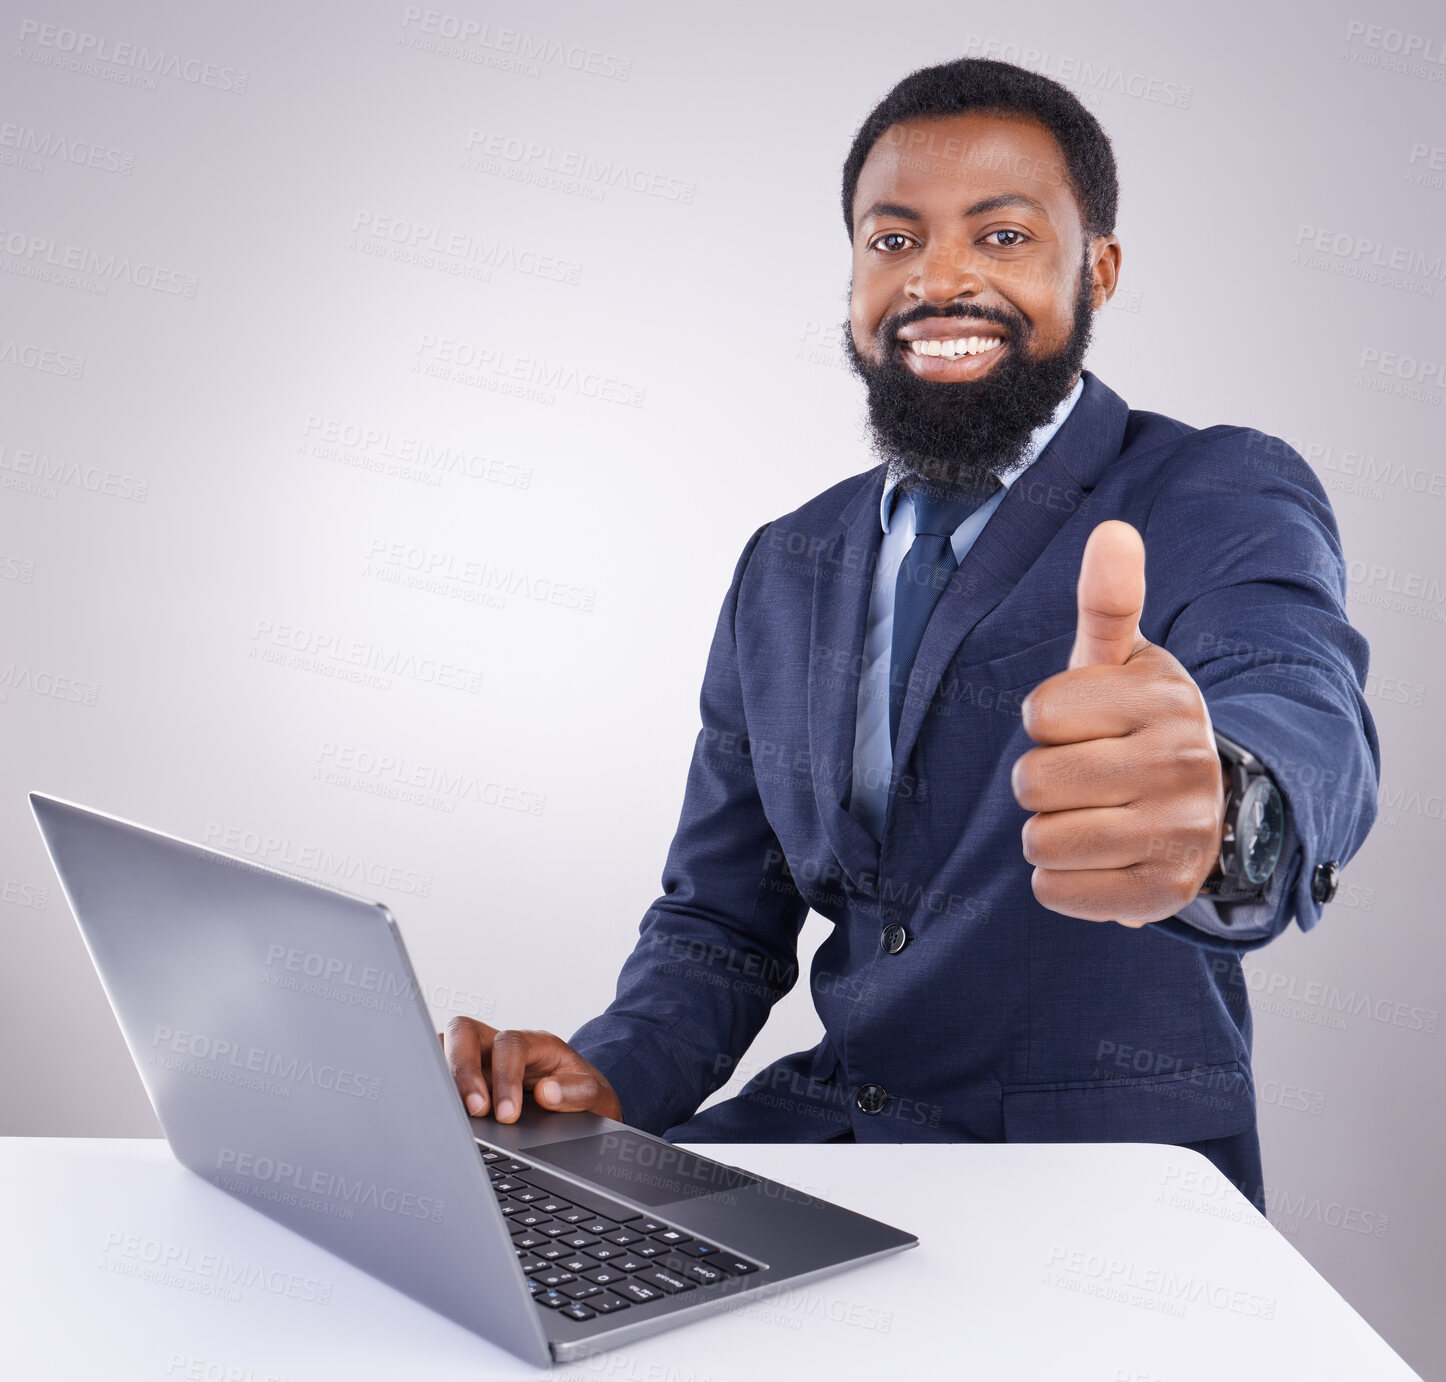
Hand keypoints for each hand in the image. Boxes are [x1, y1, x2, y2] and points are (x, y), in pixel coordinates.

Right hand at [440, 1017, 623, 1122]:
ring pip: (443, 1046)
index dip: (505, 1077)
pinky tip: (435, 1113)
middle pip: (465, 1031)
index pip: (510, 1045)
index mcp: (535, 1043)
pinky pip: (436, 1071)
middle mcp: (500, 1045)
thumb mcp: (597, 1095)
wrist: (580, 1106)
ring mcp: (478, 1059)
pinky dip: (433, 1087)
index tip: (507, 1115)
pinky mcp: (463, 1079)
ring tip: (447, 1114)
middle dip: (463, 1069)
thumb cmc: (583, 1096)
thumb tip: (547, 1093)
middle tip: (474, 1110)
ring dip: (440, 1076)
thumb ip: (579, 1092)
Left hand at [1010, 520, 1227, 926]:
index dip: (1047, 720)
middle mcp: (1181, 764)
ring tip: (1090, 818)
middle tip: (1083, 776)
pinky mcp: (1163, 894)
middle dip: (1040, 782)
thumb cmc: (1137, 725)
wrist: (1210, 809)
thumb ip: (1107, 599)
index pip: (1039, 712)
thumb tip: (1111, 530)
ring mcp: (1178, 833)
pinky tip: (1096, 859)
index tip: (1084, 724)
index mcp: (1163, 698)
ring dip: (1045, 834)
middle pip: (1032, 782)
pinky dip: (1059, 881)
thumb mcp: (1124, 662)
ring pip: (1039, 842)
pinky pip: (1055, 892)